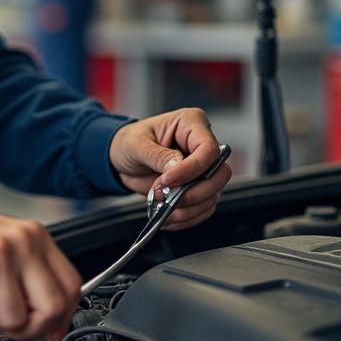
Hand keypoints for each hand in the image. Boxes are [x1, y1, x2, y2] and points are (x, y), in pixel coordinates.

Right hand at [0, 184, 81, 340]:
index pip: (71, 286)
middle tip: (8, 324)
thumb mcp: (5, 241)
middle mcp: (20, 243)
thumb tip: (53, 322)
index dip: (63, 317)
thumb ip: (32, 274)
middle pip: (51, 308)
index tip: (50, 329)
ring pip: (15, 320)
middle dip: (30, 328)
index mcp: (33, 236)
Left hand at [109, 107, 231, 229]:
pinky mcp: (198, 188)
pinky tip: (168, 216)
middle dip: (194, 192)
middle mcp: (201, 145)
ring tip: (163, 208)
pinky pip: (203, 208)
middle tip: (167, 197)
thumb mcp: (136, 144)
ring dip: (188, 209)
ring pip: (213, 195)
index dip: (192, 169)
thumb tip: (177, 166)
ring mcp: (202, 169)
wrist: (121, 159)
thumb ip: (158, 155)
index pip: (208, 150)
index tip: (168, 180)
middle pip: (219, 174)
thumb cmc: (128, 142)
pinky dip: (187, 217)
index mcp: (191, 124)